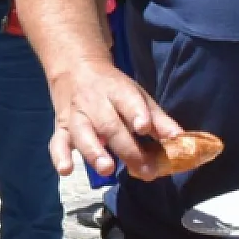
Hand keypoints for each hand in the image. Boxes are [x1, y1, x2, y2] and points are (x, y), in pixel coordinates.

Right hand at [47, 61, 182, 180]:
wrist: (75, 67)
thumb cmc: (113, 88)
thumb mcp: (137, 95)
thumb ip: (158, 119)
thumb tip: (181, 140)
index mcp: (117, 91)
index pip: (127, 101)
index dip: (136, 114)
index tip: (145, 128)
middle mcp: (95, 103)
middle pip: (109, 126)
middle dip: (126, 149)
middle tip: (145, 170)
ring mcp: (76, 116)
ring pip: (82, 134)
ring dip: (93, 152)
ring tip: (107, 168)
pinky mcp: (61, 127)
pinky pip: (57, 142)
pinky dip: (59, 156)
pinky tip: (66, 170)